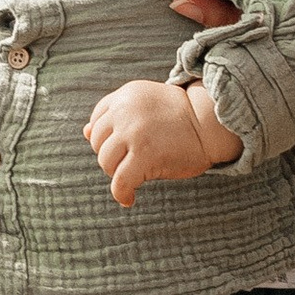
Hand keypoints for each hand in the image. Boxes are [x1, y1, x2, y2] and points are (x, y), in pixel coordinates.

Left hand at [84, 77, 242, 206]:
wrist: (210, 123)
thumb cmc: (180, 117)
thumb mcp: (145, 104)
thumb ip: (117, 114)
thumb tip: (85, 132)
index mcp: (125, 96)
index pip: (97, 121)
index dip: (106, 139)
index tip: (122, 148)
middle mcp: (125, 112)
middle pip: (98, 143)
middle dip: (111, 156)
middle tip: (131, 163)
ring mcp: (133, 134)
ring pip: (106, 162)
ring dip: (116, 173)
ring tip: (134, 175)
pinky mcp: (144, 156)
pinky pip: (120, 181)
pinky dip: (121, 193)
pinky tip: (128, 199)